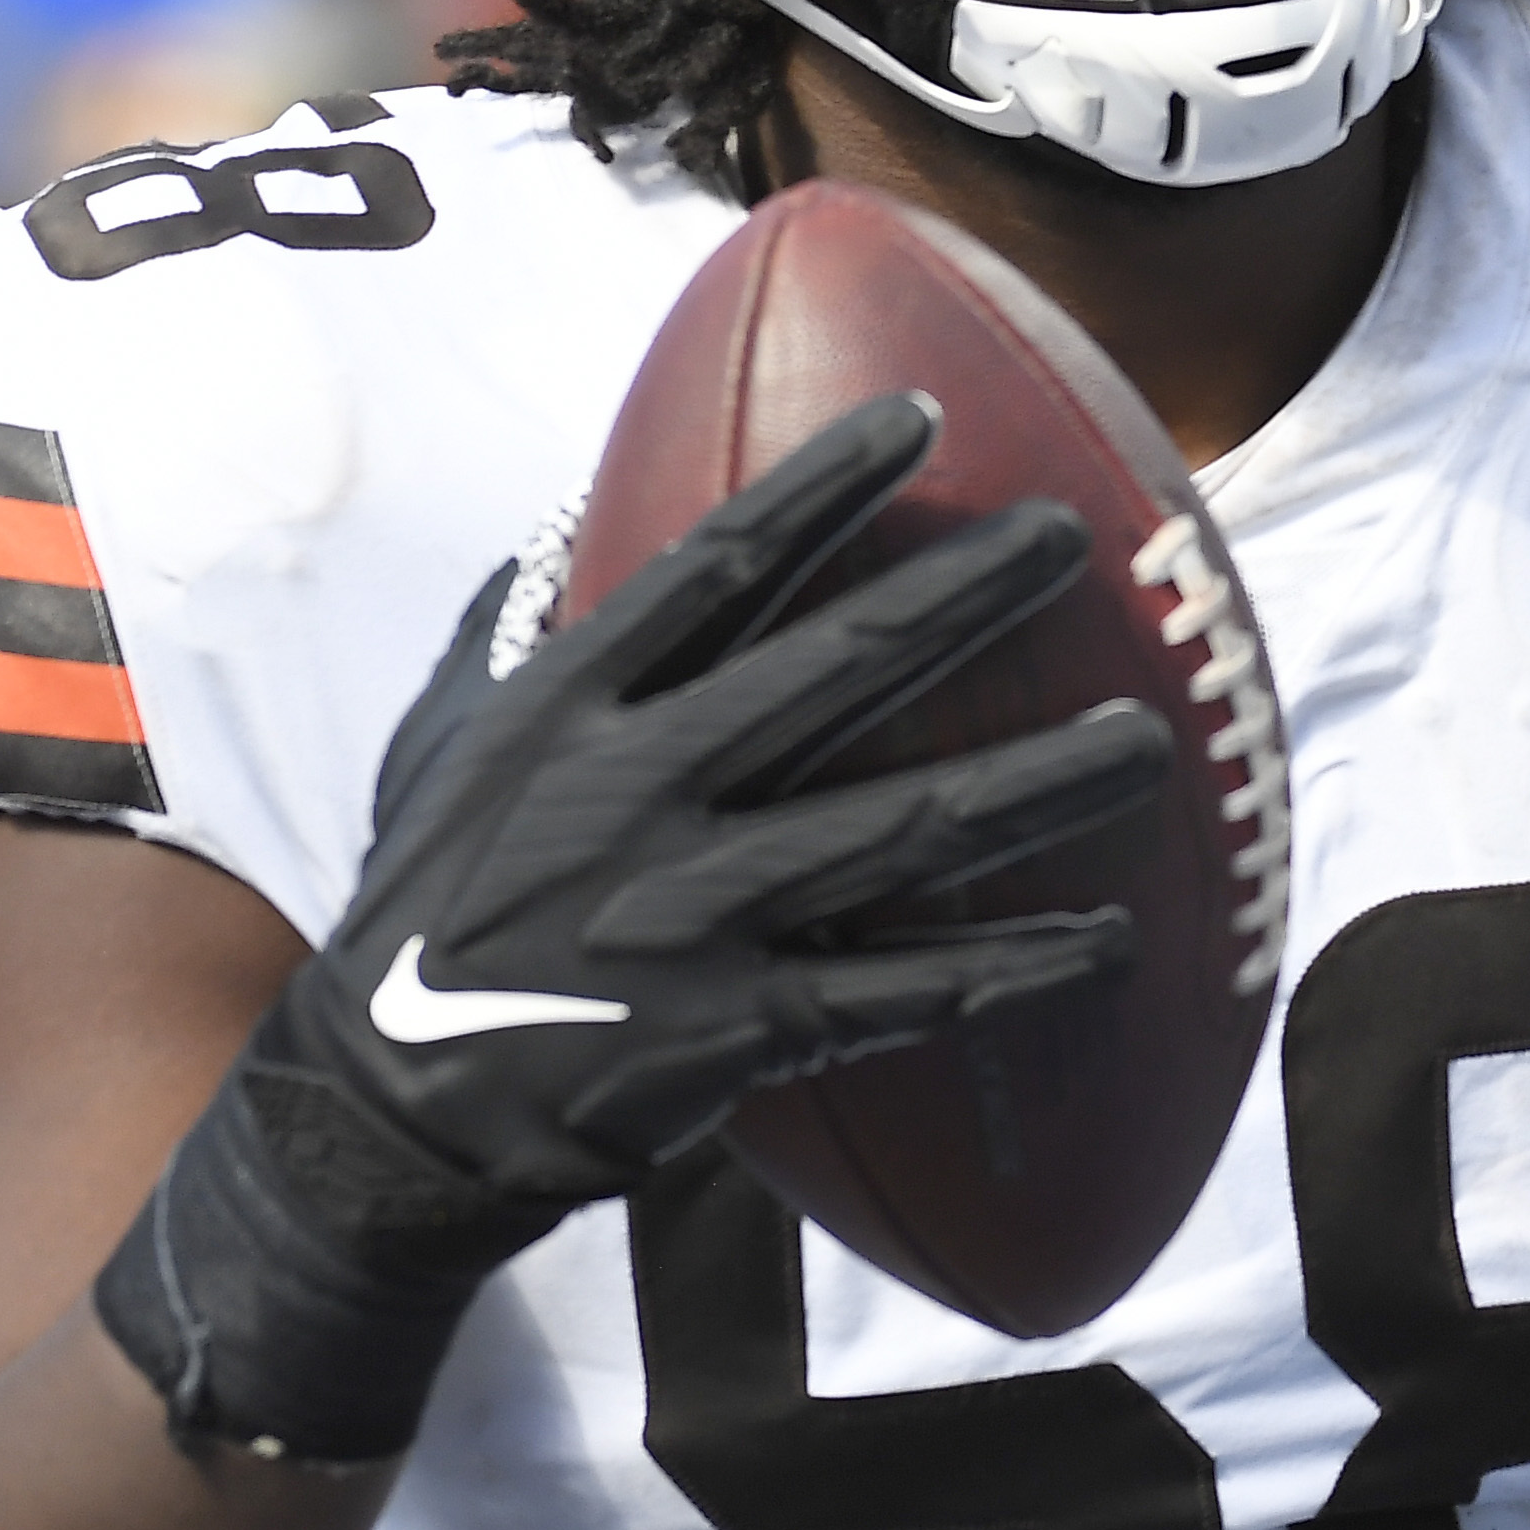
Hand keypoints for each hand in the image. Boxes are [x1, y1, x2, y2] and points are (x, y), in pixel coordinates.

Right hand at [99, 394, 1173, 1456]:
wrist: (381, 1113)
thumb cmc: (429, 912)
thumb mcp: (443, 751)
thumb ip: (515, 642)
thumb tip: (559, 529)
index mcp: (570, 710)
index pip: (715, 567)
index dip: (822, 488)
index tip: (921, 417)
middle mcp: (639, 793)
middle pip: (837, 669)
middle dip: (967, 595)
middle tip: (1075, 539)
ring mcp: (693, 912)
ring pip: (903, 826)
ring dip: (1037, 780)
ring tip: (1148, 740)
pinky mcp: (737, 1029)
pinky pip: (905, 988)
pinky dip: (1010, 965)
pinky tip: (1105, 935)